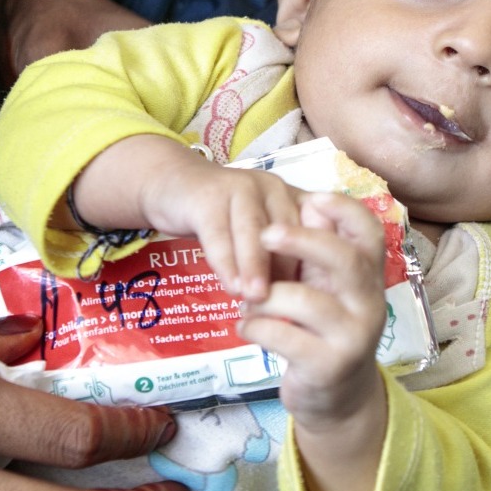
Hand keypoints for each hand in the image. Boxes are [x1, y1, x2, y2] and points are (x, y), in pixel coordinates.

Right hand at [76, 137, 309, 301]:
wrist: (173, 184)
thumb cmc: (224, 218)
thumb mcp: (257, 233)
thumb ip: (279, 257)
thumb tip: (301, 304)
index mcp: (292, 197)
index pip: (312, 232)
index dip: (314, 267)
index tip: (316, 302)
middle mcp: (272, 188)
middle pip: (286, 232)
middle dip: (286, 270)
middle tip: (288, 306)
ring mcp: (239, 187)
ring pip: (252, 232)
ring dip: (255, 267)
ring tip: (257, 299)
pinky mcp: (207, 196)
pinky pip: (218, 233)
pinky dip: (225, 262)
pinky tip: (230, 286)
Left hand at [237, 192, 388, 490]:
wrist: (337, 400)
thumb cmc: (324, 331)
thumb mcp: (327, 288)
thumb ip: (319, 252)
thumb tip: (308, 204)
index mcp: (369, 277)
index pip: (370, 233)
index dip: (344, 210)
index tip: (311, 198)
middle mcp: (369, 304)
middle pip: (344, 259)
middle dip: (303, 240)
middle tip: (266, 233)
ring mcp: (352, 337)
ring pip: (305, 300)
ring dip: (265, 297)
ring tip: (247, 303)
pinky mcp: (328, 366)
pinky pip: (283, 336)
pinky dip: (255, 327)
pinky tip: (246, 327)